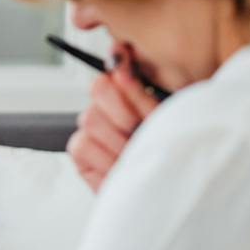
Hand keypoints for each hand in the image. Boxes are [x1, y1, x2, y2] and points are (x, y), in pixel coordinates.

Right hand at [67, 42, 161, 191]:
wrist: (165, 193)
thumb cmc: (169, 156)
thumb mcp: (164, 121)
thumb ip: (143, 92)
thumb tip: (119, 56)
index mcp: (130, 94)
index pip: (114, 69)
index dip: (123, 78)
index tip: (136, 89)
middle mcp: (107, 107)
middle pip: (98, 88)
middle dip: (124, 112)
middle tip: (140, 132)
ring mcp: (91, 130)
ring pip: (91, 118)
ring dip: (118, 140)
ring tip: (134, 155)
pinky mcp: (80, 155)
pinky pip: (83, 144)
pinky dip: (105, 158)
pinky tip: (120, 168)